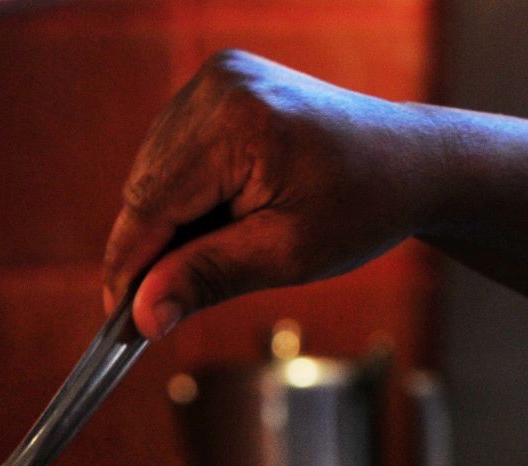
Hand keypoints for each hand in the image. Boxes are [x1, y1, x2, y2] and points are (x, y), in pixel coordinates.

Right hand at [103, 50, 442, 338]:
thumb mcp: (284, 256)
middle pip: (145, 189)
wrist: (409, 162)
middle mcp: (217, 86)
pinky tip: (216, 226)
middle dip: (149, 251)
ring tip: (208, 262)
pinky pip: (175, 157)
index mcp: (235, 123)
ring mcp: (217, 79)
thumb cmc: (360, 208)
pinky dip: (184, 200)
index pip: (150, 205)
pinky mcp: (221, 88)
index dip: (128, 268)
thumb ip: (207, 278)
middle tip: (162, 309)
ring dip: (167, 227)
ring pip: (154, 175)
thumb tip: (145, 316)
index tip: (118, 323)